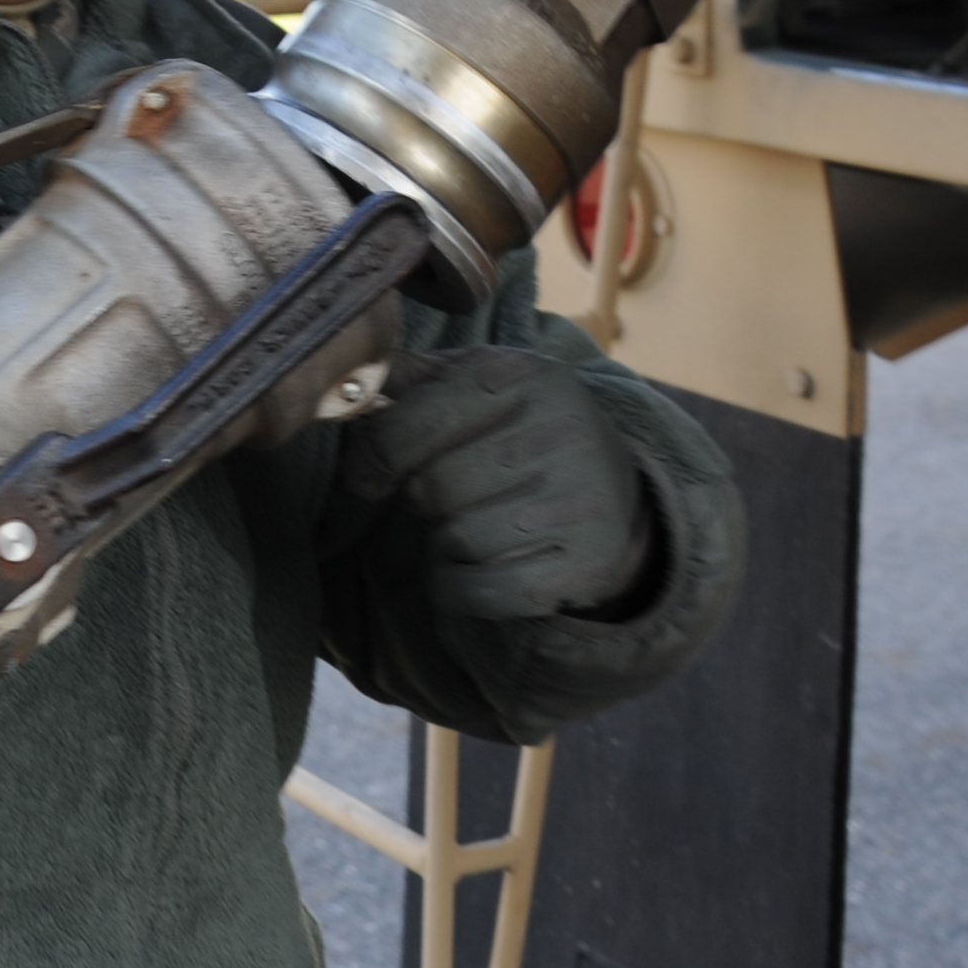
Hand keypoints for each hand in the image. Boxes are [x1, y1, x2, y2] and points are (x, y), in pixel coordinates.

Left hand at [337, 347, 657, 622]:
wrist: (620, 498)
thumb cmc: (527, 434)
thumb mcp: (484, 384)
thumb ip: (416, 377)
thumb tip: (348, 379)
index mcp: (528, 377)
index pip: (413, 422)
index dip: (373, 456)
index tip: (368, 475)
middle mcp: (563, 432)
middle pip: (435, 486)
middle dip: (424, 499)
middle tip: (448, 497)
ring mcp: (580, 501)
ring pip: (458, 539)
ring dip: (448, 543)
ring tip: (479, 524)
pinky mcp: (585, 563)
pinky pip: (481, 591)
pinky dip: (462, 589)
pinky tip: (484, 567)